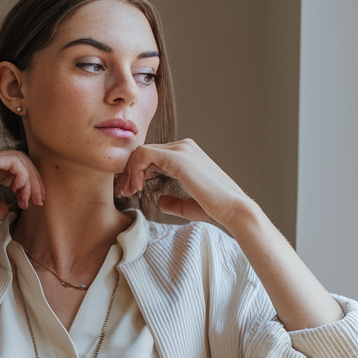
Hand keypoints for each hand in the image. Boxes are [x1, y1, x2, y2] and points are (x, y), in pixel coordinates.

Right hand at [0, 149, 44, 237]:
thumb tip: (11, 207)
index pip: (12, 168)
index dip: (27, 183)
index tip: (30, 202)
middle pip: (19, 161)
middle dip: (34, 180)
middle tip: (39, 201)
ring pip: (19, 159)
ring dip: (31, 179)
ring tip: (31, 199)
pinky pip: (13, 161)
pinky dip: (23, 175)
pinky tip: (21, 191)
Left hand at [114, 139, 255, 228]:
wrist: (232, 209)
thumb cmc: (215, 209)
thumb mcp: (188, 204)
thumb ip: (172, 200)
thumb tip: (159, 201)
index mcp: (187, 155)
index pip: (152, 156)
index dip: (137, 172)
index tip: (131, 192)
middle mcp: (184, 147)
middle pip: (144, 152)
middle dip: (130, 172)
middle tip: (124, 192)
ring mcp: (181, 150)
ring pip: (141, 151)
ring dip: (130, 172)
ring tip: (130, 192)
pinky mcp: (178, 158)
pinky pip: (144, 155)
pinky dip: (135, 170)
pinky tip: (137, 187)